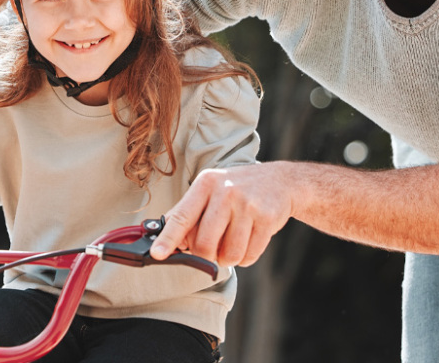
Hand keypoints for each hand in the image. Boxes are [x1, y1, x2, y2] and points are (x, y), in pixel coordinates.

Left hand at [150, 163, 293, 266]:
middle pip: (204, 244)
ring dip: (228, 258)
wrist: (280, 180)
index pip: (182, 216)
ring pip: (228, 255)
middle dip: (206, 255)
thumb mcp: (210, 190)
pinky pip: (249, 256)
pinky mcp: (267, 218)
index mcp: (206, 184)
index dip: (168, 238)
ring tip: (233, 242)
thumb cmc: (237, 190)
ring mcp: (248, 204)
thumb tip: (161, 238)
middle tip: (212, 249)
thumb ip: (187, 213)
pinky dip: (246, 257)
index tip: (157, 254)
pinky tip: (250, 239)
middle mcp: (225, 192)